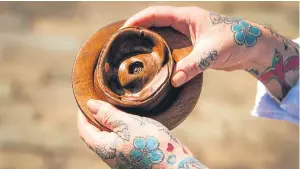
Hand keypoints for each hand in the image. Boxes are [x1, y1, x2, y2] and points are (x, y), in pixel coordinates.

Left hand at [78, 99, 207, 168]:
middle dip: (93, 117)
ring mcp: (120, 157)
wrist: (175, 164)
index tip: (86, 98)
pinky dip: (117, 128)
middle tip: (98, 100)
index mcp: (103, 147)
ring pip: (107, 137)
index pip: (84, 129)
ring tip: (112, 106)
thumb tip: (90, 105)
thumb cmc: (152, 144)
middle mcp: (109, 154)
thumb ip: (108, 115)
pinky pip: (118, 140)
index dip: (83, 113)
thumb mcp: (128, 125)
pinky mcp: (131, 156)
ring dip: (106, 122)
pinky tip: (126, 119)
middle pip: (94, 134)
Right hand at [122, 6, 298, 99]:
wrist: (253, 48)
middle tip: (124, 45)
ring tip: (134, 55)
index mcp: (187, 17)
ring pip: (162, 36)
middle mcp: (185, 23)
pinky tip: (155, 64)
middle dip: (139, 31)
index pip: (155, 13)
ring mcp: (188, 35)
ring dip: (149, 43)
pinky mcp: (192, 46)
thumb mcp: (213, 52)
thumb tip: (174, 81)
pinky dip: (161, 53)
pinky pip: (171, 47)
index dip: (138, 20)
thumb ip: (193, 65)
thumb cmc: (236, 42)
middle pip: (155, 23)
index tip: (123, 31)